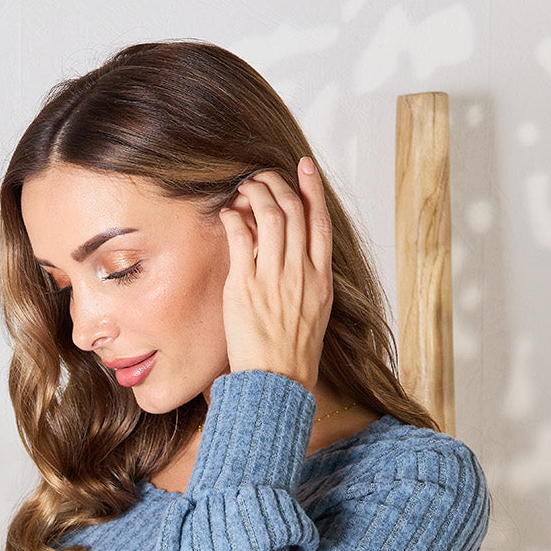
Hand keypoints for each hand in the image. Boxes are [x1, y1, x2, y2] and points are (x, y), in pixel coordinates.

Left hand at [218, 160, 332, 396]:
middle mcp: (301, 274)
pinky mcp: (245, 287)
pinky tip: (228, 213)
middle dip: (277, 184)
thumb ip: (309, 283)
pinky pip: (240, 238)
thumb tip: (297, 261)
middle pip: (293, 211)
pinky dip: (234, 218)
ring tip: (244, 187)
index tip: (305, 167)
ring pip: (269, 216)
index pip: (320, 223)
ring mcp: (273, 279)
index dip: (313, 189)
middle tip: (263, 175)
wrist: (277, 383)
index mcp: (321, 281)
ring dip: (255, 193)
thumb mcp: (315, 316)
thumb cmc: (293, 356)